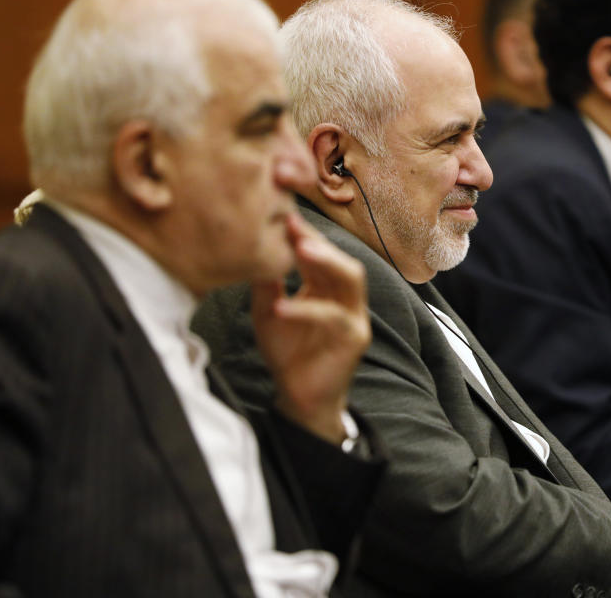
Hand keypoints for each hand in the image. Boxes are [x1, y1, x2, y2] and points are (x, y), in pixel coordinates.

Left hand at [251, 210, 369, 443]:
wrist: (299, 398)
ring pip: (351, 280)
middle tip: (293, 224)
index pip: (322, 253)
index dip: (304, 232)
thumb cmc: (288, 352)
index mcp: (329, 288)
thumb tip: (256, 249)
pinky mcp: (354, 340)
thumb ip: (267, 283)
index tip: (281, 211)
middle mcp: (347, 298)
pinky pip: (333, 318)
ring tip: (300, 250)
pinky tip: (282, 307)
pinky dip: (307, 310)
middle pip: (343, 259)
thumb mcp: (269, 311)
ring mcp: (355, 317)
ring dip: (327, 262)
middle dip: (320, 240)